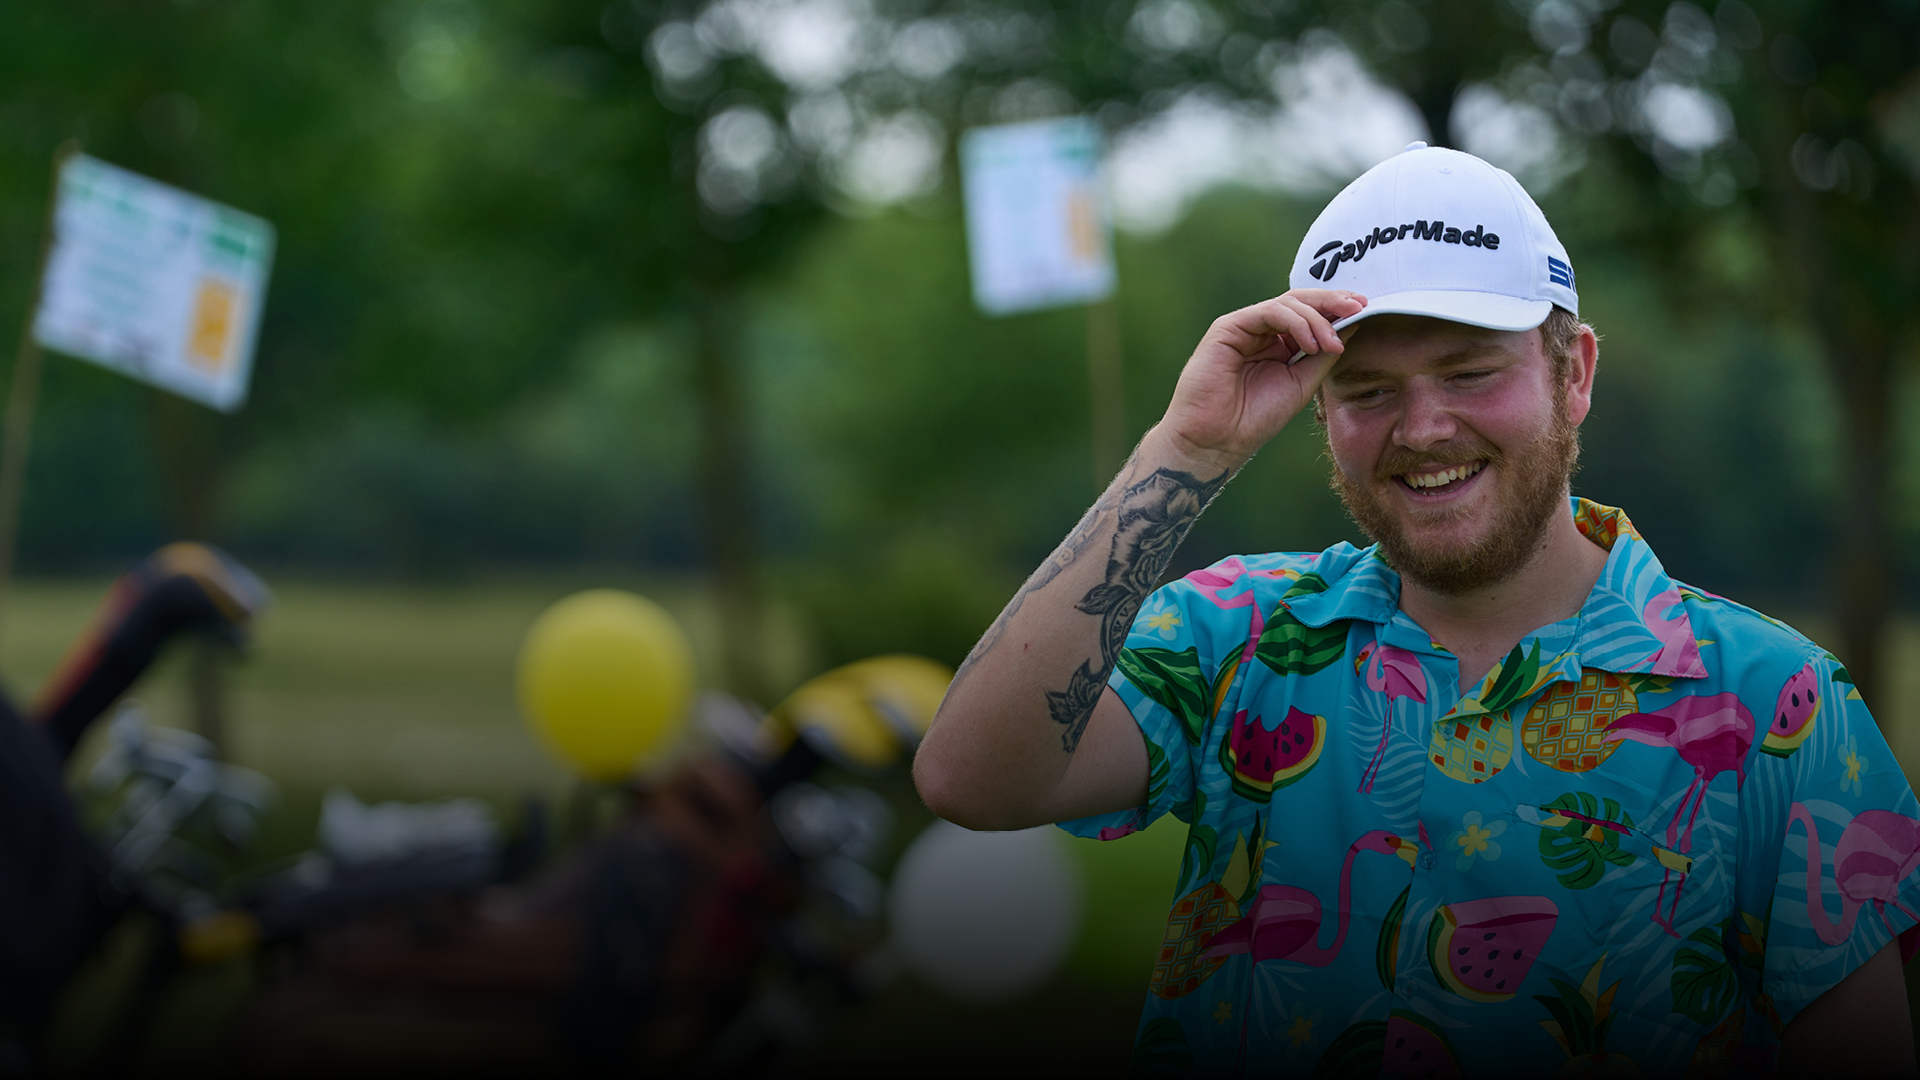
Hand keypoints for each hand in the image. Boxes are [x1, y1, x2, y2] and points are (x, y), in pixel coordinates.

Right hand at [1155, 289, 1365, 470]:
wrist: (1218, 439)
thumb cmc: (1254, 418)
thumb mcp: (1302, 382)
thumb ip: (1323, 354)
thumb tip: (1352, 324)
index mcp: (1277, 343)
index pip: (1310, 314)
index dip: (1337, 309)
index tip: (1366, 307)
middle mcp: (1260, 331)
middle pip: (1300, 301)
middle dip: (1332, 302)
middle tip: (1359, 306)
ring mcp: (1244, 327)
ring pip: (1288, 303)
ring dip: (1317, 318)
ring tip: (1333, 342)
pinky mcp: (1228, 327)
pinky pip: (1268, 312)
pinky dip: (1295, 323)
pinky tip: (1311, 343)